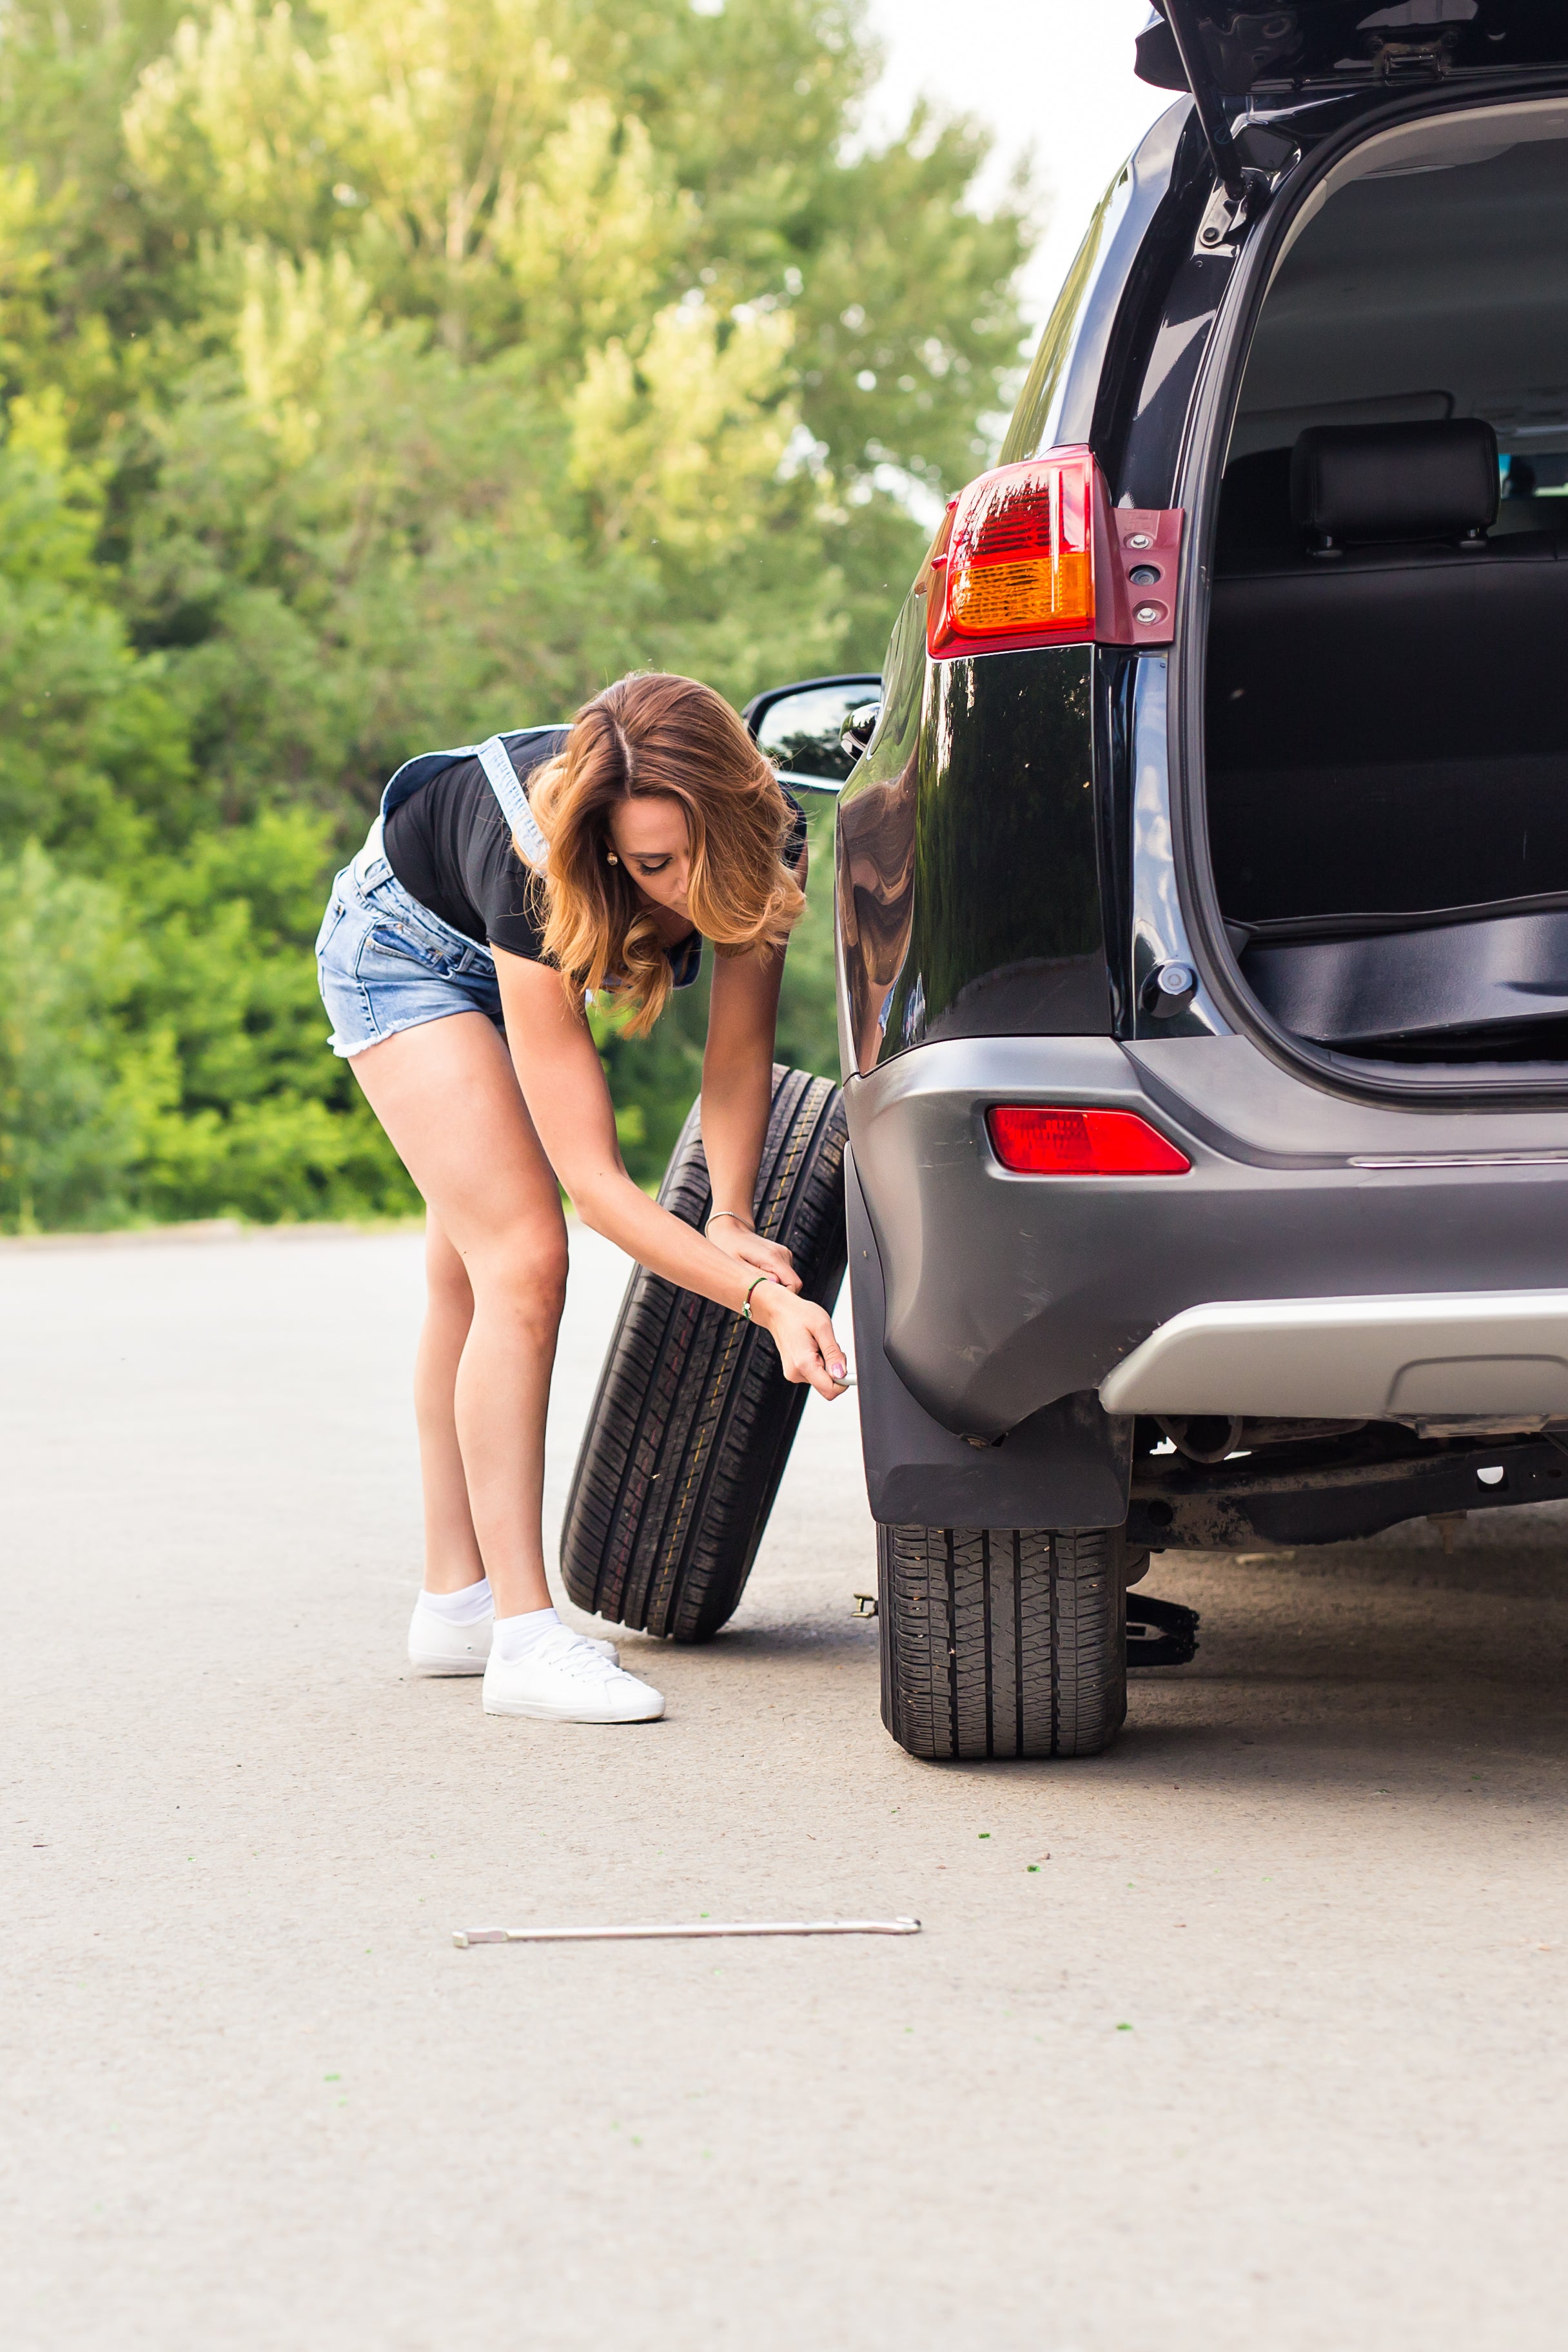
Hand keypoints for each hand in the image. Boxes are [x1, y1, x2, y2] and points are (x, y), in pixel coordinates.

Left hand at [708, 1215, 800, 1294]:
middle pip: (794, 1285)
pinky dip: (776, 1281)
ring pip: (789, 1281)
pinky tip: (760, 1278)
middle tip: (759, 1296)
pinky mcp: (783, 1256)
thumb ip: (756, 1275)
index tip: (768, 1302)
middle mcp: (783, 1254)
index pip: (793, 1284)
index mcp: (772, 1257)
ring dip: (776, 1288)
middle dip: (780, 1295)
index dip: (785, 1297)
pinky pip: (785, 1276)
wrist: (731, 1232)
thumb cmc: (730, 1249)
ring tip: (756, 1284)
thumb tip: (775, 1283)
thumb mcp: (737, 1265)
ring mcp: (785, 1254)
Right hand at [750, 1281, 851, 1399]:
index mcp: (803, 1364)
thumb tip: (841, 1374)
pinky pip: (815, 1373)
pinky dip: (819, 1361)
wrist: (778, 1311)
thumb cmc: (797, 1314)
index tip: (843, 1362)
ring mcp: (793, 1373)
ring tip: (817, 1343)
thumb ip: (834, 1353)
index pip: (830, 1390)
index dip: (843, 1380)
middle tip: (826, 1345)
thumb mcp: (823, 1327)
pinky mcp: (794, 1371)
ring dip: (826, 1362)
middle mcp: (796, 1373)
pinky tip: (811, 1347)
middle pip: (827, 1384)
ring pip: (822, 1378)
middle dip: (834, 1367)